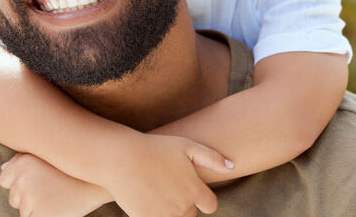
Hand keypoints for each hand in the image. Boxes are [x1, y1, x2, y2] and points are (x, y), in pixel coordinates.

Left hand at [0, 153, 111, 216]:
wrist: (101, 175)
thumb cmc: (75, 163)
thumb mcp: (49, 152)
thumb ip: (23, 158)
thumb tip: (3, 170)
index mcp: (23, 162)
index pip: (4, 179)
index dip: (20, 181)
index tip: (38, 178)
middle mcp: (23, 179)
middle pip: (14, 197)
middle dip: (29, 196)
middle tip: (53, 186)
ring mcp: (31, 199)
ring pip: (24, 211)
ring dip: (37, 207)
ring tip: (59, 195)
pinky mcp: (40, 215)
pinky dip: (44, 216)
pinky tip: (59, 206)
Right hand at [101, 133, 232, 216]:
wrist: (122, 159)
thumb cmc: (155, 148)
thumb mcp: (185, 145)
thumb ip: (212, 157)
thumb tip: (232, 167)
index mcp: (194, 190)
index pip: (210, 205)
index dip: (202, 198)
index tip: (191, 188)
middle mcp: (182, 207)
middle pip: (191, 214)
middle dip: (185, 203)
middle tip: (170, 185)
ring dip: (171, 211)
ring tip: (160, 191)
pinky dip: (157, 213)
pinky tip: (150, 199)